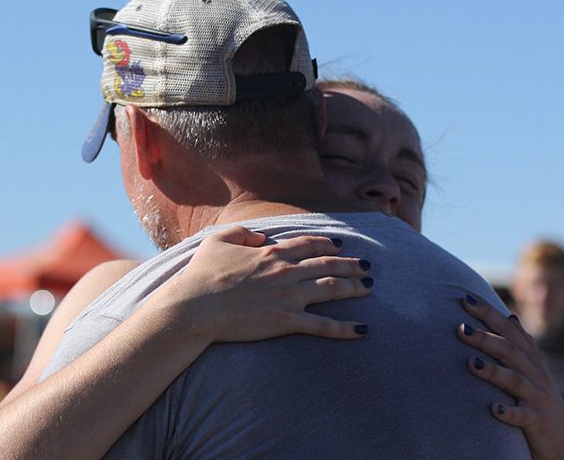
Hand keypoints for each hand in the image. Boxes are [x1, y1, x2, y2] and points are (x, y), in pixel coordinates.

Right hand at [160, 226, 372, 342]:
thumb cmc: (201, 275)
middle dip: (350, 264)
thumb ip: (241, 233)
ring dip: (354, 287)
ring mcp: (288, 297)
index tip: (340, 244)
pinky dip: (345, 328)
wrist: (194, 307)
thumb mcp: (216, 241)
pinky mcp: (286, 321)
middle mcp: (285, 272)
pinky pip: (323, 326)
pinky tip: (362, 329)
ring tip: (370, 287)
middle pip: (327, 265)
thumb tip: (259, 238)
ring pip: (331, 289)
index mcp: (271, 253)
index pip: (307, 244)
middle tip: (367, 266)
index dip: (327, 243)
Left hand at [456, 294, 563, 459]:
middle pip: (510, 351)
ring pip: (515, 380)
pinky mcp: (538, 421)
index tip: (465, 298)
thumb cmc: (537, 400)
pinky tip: (493, 409)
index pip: (509, 330)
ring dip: (493, 372)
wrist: (562, 442)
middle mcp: (535, 374)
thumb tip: (511, 316)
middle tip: (461, 328)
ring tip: (471, 364)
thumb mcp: (531, 370)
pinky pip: (524, 416)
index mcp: (530, 360)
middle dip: (486, 338)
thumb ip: (520, 345)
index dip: (489, 313)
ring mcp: (537, 398)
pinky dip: (509, 412)